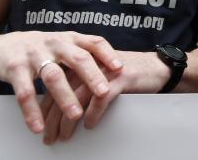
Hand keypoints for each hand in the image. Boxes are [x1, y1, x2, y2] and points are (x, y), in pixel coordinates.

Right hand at [0, 30, 122, 133]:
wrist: (2, 45)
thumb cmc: (41, 48)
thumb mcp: (64, 44)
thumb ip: (85, 54)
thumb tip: (116, 71)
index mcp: (70, 39)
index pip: (94, 42)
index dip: (108, 54)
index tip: (120, 68)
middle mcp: (55, 44)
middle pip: (77, 59)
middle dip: (92, 76)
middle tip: (104, 92)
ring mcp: (35, 55)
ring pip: (53, 76)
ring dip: (65, 97)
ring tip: (75, 115)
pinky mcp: (15, 68)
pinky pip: (24, 92)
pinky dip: (31, 111)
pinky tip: (38, 125)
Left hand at [40, 50, 170, 143]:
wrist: (156, 68)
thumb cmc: (127, 73)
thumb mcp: (99, 74)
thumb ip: (80, 81)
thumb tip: (58, 105)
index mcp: (82, 59)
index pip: (55, 82)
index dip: (45, 106)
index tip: (41, 125)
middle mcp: (90, 62)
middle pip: (63, 90)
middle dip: (53, 117)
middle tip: (49, 136)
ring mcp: (105, 69)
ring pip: (78, 96)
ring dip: (69, 120)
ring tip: (64, 135)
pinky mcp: (121, 78)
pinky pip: (101, 98)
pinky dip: (93, 113)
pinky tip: (89, 125)